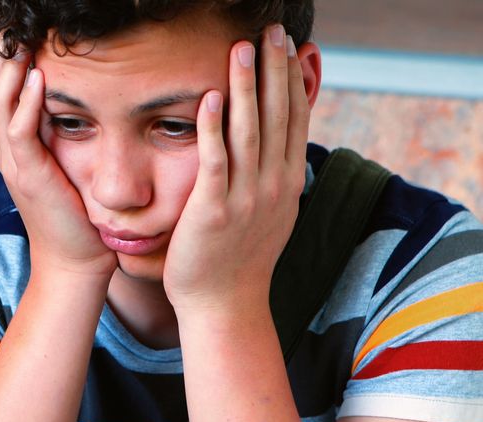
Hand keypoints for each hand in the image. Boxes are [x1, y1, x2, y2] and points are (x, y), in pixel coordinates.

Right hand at [0, 41, 116, 278]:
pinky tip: (38, 78)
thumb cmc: (79, 219)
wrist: (75, 265)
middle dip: (1, 54)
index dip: (5, 60)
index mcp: (15, 148)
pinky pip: (18, 133)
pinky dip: (26, 103)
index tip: (23, 33)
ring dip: (9, 68)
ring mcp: (14, 164)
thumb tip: (75, 108)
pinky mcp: (29, 177)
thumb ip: (63, 140)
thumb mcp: (67, 170)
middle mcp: (7, 152)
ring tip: (22, 38)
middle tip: (17, 26)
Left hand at [163, 25, 310, 312]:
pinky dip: (215, 128)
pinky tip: (212, 98)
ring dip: (246, 86)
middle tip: (271, 31)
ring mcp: (246, 198)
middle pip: (276, 116)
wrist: (223, 306)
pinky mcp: (214, 211)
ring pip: (249, 131)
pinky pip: (216, 162)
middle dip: (274, 70)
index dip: (291, 80)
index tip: (289, 46)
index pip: (293, 120)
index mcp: (286, 182)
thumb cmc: (237, 260)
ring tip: (242, 48)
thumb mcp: (267, 213)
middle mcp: (273, 185)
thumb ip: (272, 178)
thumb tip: (277, 149)